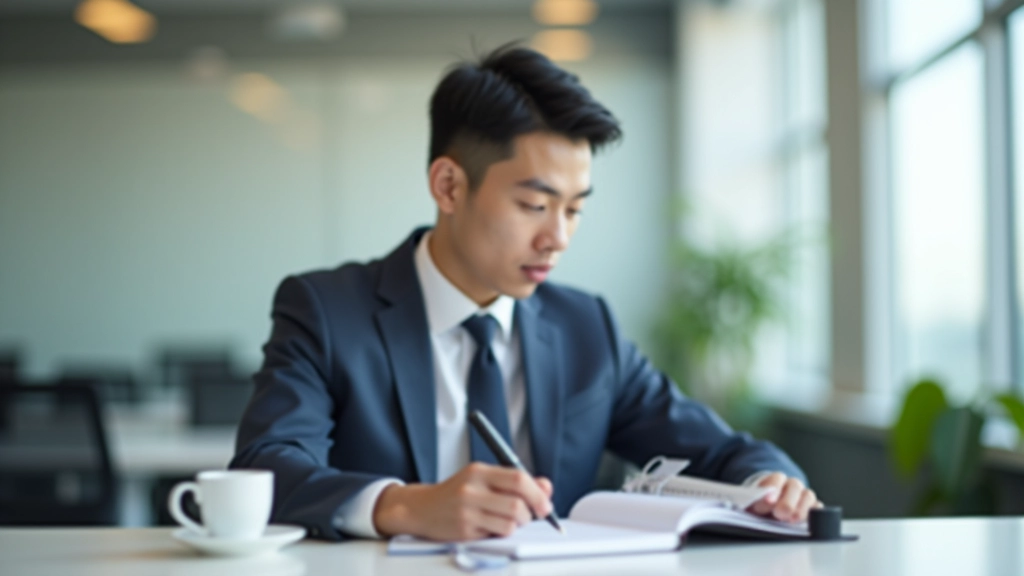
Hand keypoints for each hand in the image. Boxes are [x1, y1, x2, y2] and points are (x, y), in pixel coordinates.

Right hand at [372, 462, 553, 540]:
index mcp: (479, 471)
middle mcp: (472, 489)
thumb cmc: (458, 493)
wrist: (422, 508)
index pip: (517, 479)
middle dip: (531, 513)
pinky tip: (490, 526)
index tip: (545, 505)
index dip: (538, 494)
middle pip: (517, 504)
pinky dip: (501, 532)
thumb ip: (515, 482)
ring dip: (517, 525)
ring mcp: (467, 511)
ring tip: (507, 520)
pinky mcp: (464, 530)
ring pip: (510, 523)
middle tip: (531, 515)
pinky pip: (497, 534)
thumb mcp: (484, 479)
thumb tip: (547, 487)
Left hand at [746, 472, 820, 522]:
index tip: (769, 501)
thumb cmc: (761, 505)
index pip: (776, 479)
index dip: (773, 488)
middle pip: (794, 486)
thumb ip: (756, 501)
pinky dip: (813, 514)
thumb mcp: (754, 503)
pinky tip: (805, 522)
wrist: (770, 508)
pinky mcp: (813, 507)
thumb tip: (761, 504)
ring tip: (792, 520)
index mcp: (775, 479)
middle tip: (780, 514)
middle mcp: (792, 484)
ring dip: (801, 509)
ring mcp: (804, 495)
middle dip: (787, 501)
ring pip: (808, 496)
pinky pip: (817, 508)